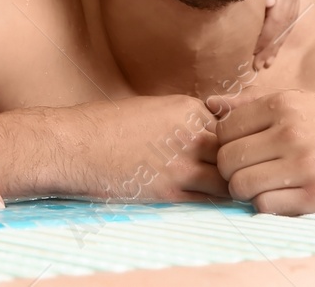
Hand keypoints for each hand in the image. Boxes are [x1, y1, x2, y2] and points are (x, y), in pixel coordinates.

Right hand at [78, 96, 227, 203]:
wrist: (74, 145)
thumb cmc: (104, 124)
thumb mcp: (152, 108)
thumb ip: (181, 120)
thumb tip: (199, 134)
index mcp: (187, 108)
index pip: (230, 124)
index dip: (231, 140)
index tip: (230, 150)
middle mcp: (191, 133)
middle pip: (236, 149)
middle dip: (239, 161)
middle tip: (240, 172)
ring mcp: (182, 163)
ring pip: (228, 177)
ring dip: (232, 184)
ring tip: (232, 191)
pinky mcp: (170, 191)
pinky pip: (209, 201)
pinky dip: (218, 203)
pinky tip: (219, 205)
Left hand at [211, 89, 314, 214]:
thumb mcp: (304, 102)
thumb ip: (256, 106)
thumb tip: (210, 104)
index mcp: (285, 104)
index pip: (225, 128)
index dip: (227, 143)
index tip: (242, 151)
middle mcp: (291, 132)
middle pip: (228, 159)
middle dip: (231, 170)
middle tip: (248, 172)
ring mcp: (304, 165)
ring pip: (241, 185)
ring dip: (246, 190)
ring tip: (263, 186)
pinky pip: (265, 206)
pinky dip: (266, 205)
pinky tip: (282, 196)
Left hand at [251, 0, 301, 70]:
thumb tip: (270, 2)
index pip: (277, 19)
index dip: (264, 38)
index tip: (251, 53)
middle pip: (283, 24)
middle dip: (270, 47)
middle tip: (257, 66)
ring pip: (288, 24)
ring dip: (276, 45)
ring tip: (265, 64)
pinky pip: (290, 19)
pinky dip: (280, 36)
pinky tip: (273, 50)